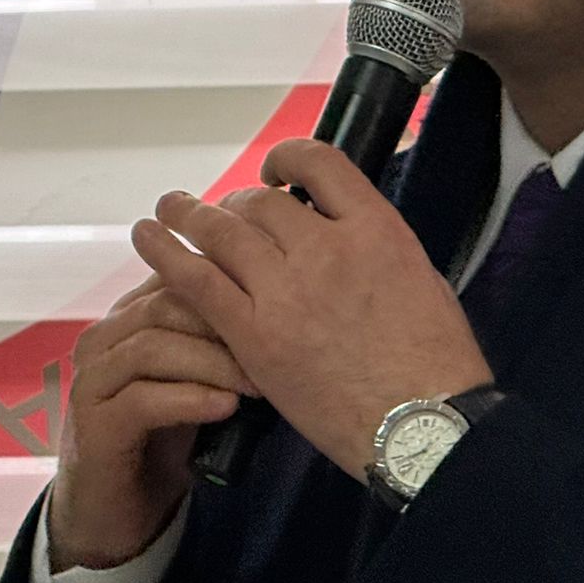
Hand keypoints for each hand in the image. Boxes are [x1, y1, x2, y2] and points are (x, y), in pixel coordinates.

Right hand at [48, 259, 259, 571]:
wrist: (119, 513)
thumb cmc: (168, 438)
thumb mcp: (199, 379)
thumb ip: (219, 340)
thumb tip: (282, 306)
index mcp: (130, 316)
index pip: (179, 275)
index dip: (231, 285)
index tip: (281, 305)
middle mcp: (103, 338)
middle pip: (167, 302)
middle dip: (228, 321)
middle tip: (278, 346)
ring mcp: (92, 379)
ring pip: (153, 347)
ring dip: (214, 362)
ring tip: (258, 384)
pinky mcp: (92, 424)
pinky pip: (142, 399)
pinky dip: (190, 399)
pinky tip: (226, 408)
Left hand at [133, 139, 494, 481]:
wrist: (420, 425)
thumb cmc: (435, 362)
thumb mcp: (422, 277)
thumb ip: (375, 245)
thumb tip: (341, 232)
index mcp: (376, 229)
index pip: (319, 163)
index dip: (287, 158)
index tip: (274, 172)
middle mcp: (327, 249)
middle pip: (262, 200)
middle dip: (238, 202)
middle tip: (227, 214)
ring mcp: (287, 291)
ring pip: (222, 231)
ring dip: (189, 215)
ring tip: (169, 209)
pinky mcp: (254, 335)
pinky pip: (198, 281)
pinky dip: (166, 255)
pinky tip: (148, 238)